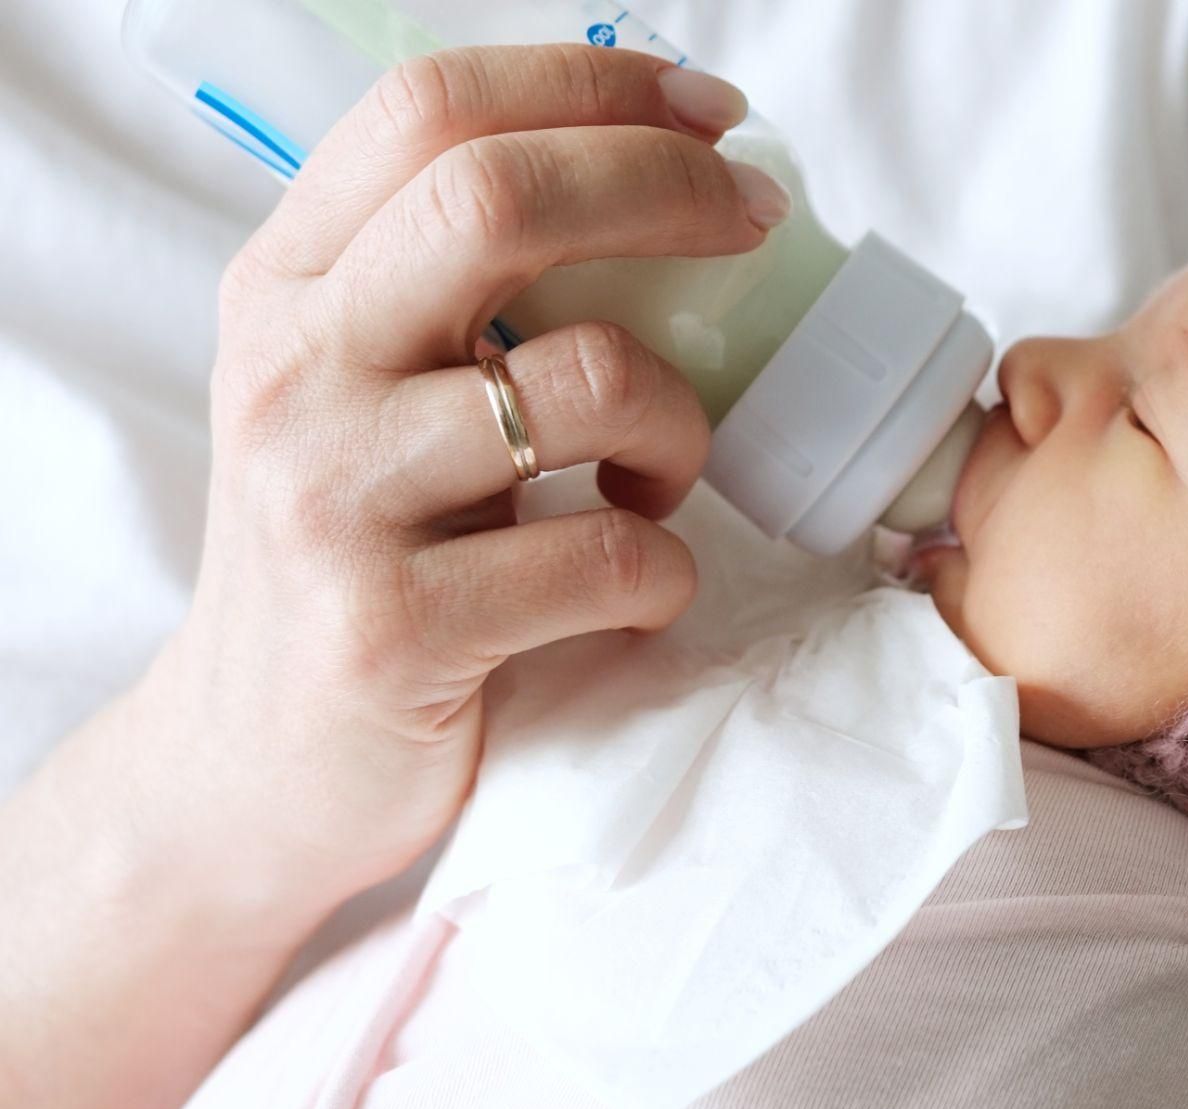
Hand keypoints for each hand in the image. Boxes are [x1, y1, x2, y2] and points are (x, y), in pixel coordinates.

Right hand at [139, 44, 783, 915]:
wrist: (252, 767)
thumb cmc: (353, 559)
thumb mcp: (360, 393)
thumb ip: (452, 290)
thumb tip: (652, 181)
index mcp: (288, 286)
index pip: (430, 111)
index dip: (590, 86)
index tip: (709, 115)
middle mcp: (293, 369)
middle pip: (500, 202)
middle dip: (668, 189)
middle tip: (758, 222)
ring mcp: (333, 499)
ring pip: (592, 380)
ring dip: (684, 424)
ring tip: (660, 475)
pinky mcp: (394, 629)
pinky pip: (609, 556)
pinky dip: (668, 569)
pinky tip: (638, 586)